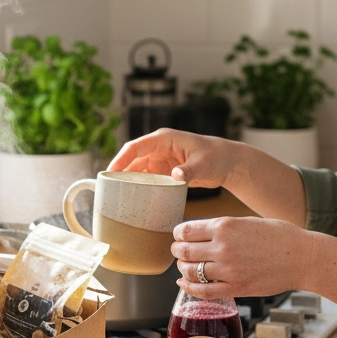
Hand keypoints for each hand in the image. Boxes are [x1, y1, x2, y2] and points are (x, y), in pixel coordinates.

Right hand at [107, 128, 241, 190]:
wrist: (228, 163)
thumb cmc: (217, 157)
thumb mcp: (203, 163)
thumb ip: (189, 170)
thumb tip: (175, 175)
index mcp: (164, 139)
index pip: (136, 147)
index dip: (121, 158)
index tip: (110, 172)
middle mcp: (159, 148)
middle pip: (132, 159)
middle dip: (120, 172)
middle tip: (107, 189)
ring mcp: (161, 160)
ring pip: (138, 170)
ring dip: (128, 181)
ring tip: (116, 196)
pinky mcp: (165, 171)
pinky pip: (148, 179)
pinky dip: (140, 187)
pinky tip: (134, 198)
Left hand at [171, 216, 307, 298]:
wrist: (302, 257)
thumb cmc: (279, 237)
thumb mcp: (247, 221)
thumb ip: (222, 227)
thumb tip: (199, 233)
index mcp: (225, 226)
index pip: (186, 230)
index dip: (178, 234)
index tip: (179, 236)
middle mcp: (223, 247)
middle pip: (183, 251)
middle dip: (177, 251)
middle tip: (178, 251)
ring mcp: (228, 270)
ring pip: (189, 272)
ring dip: (182, 269)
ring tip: (185, 267)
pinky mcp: (235, 288)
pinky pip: (202, 291)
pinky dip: (188, 288)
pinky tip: (185, 284)